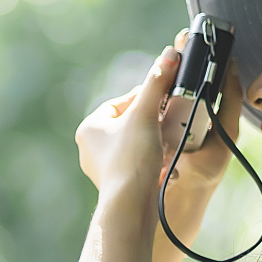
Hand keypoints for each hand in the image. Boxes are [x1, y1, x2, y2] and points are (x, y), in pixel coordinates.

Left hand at [78, 30, 245, 194]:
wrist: (131, 207)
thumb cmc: (131, 160)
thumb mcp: (145, 115)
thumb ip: (157, 83)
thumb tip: (169, 55)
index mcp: (90, 127)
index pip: (122, 101)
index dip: (146, 98)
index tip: (165, 99)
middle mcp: (92, 147)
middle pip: (131, 122)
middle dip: (154, 121)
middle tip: (170, 122)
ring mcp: (104, 167)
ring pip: (137, 143)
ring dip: (156, 140)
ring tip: (170, 143)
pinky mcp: (119, 183)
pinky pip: (140, 162)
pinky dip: (155, 159)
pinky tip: (166, 163)